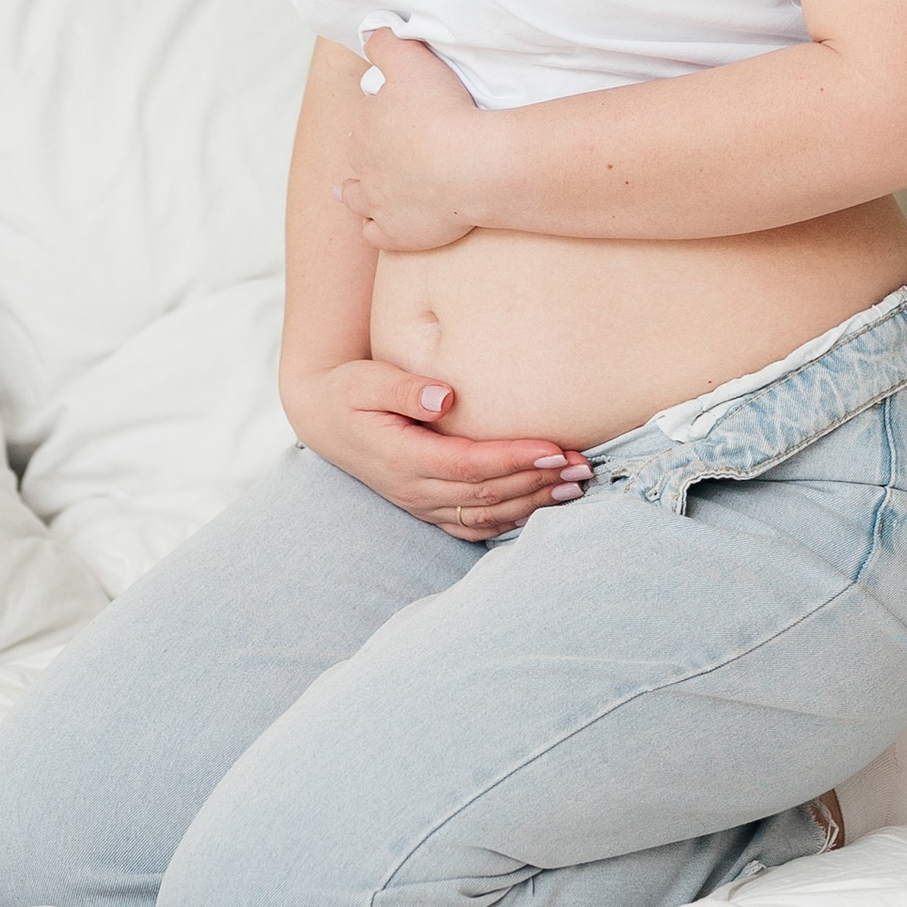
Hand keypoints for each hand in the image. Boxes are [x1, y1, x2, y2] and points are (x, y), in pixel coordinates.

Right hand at [287, 359, 589, 543]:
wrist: (325, 418)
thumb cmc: (349, 391)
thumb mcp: (365, 380)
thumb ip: (402, 387)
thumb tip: (444, 395)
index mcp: (402, 459)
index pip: (469, 466)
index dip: (513, 460)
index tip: (554, 448)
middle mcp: (414, 490)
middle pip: (486, 494)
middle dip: (537, 483)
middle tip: (582, 467)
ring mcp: (422, 504)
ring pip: (486, 515)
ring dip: (533, 504)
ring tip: (575, 486)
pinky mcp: (428, 509)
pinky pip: (475, 526)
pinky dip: (511, 521)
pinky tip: (543, 507)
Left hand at [332, 29, 489, 252]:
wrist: (471, 164)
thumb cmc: (443, 109)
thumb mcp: (410, 59)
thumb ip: (385, 42)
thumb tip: (369, 32)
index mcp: (363, 126)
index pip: (365, 117)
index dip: (381, 114)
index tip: (401, 112)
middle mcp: (364, 166)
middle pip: (359, 156)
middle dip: (369, 151)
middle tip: (390, 148)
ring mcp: (378, 203)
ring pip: (357, 199)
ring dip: (356, 194)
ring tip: (352, 192)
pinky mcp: (397, 233)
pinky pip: (376, 234)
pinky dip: (377, 229)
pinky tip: (381, 226)